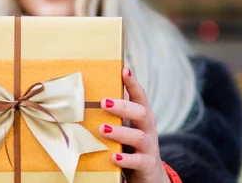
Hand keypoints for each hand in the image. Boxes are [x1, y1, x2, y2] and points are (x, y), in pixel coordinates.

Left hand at [99, 68, 170, 182]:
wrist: (148, 173)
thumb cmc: (130, 145)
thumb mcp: (126, 126)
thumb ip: (116, 113)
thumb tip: (91, 95)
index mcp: (143, 115)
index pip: (140, 95)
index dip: (133, 83)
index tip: (124, 70)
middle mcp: (149, 127)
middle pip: (141, 113)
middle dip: (123, 107)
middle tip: (104, 102)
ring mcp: (149, 146)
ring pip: (138, 136)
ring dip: (120, 132)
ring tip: (102, 129)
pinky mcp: (147, 163)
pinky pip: (138, 161)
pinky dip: (126, 159)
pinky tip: (113, 157)